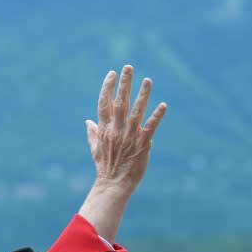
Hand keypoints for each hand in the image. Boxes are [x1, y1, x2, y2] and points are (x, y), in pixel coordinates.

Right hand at [86, 65, 166, 194]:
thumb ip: (92, 133)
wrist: (113, 184)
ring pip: (136, 111)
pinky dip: (157, 116)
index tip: (111, 73)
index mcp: (105, 129)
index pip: (104, 104)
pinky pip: (150, 127)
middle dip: (124, 84)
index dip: (107, 88)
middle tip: (128, 67)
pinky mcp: (142, 144)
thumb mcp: (95, 148)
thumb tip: (87, 121)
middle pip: (120, 102)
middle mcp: (116, 130)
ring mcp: (129, 136)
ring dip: (142, 95)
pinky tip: (163, 105)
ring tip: (148, 80)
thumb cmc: (105, 167)